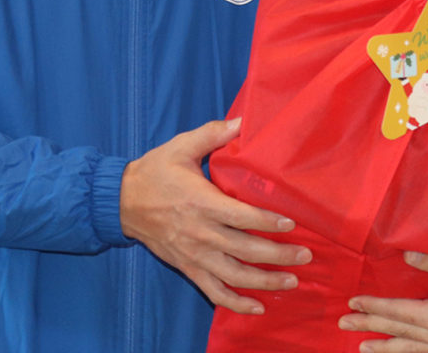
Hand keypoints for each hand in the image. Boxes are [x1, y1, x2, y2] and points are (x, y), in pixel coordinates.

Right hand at [119, 118, 310, 314]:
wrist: (121, 202)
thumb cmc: (154, 172)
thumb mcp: (181, 146)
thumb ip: (212, 134)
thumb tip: (242, 121)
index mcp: (201, 202)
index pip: (241, 217)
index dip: (267, 222)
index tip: (291, 224)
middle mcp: (200, 233)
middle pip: (246, 249)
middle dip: (278, 255)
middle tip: (306, 255)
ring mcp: (194, 255)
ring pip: (235, 275)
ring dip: (265, 282)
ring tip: (292, 280)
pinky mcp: (187, 268)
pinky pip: (213, 291)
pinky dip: (235, 303)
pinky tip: (257, 306)